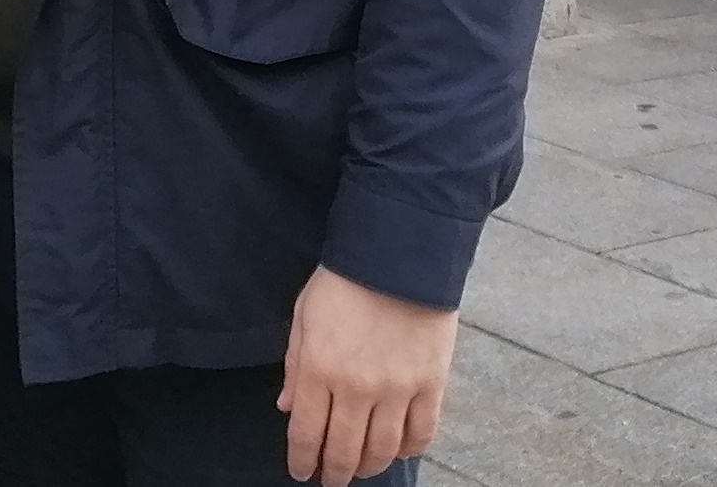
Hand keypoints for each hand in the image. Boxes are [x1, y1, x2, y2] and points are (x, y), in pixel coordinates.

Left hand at [279, 266, 457, 483]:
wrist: (400, 252)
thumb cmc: (345, 280)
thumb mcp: (304, 315)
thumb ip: (294, 365)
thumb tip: (285, 408)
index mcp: (318, 368)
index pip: (306, 433)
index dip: (301, 461)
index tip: (301, 472)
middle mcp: (356, 387)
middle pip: (343, 451)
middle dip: (334, 474)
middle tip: (331, 480)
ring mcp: (397, 388)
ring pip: (383, 450)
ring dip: (369, 467)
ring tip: (362, 468)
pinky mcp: (431, 383)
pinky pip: (421, 433)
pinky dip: (410, 450)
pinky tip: (399, 451)